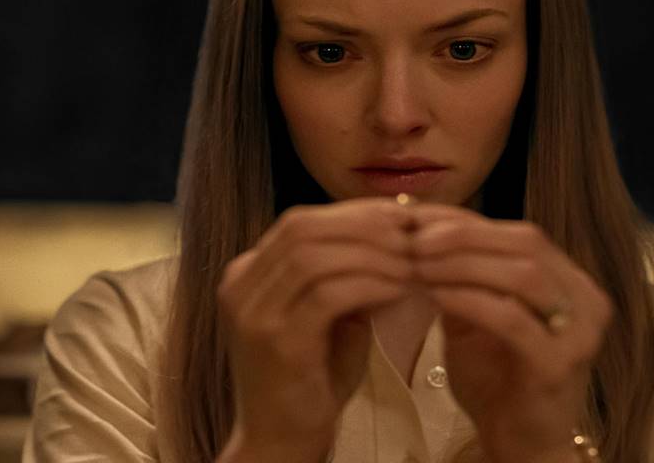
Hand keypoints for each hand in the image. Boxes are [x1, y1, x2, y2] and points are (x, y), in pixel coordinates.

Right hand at [216, 198, 414, 461]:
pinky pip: (328, 294)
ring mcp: (252, 311)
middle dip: (364, 224)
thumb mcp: (326, 315)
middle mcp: (239, 284)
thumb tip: (393, 233)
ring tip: (414, 259)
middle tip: (412, 229)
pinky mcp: (274, 339)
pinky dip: (370, 284)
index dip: (354, 213)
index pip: (301, 221)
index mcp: (247, 273)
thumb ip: (344, 275)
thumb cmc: (310, 380)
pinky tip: (400, 289)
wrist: (280, 441)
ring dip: (373, 253)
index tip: (401, 215)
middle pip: (304, 227)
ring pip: (316, 256)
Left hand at [409, 204, 613, 462]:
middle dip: (463, 235)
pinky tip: (434, 293)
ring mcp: (579, 333)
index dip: (467, 220)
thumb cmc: (499, 381)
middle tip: (413, 237)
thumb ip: (463, 278)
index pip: (521, 233)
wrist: (521, 445)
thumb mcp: (476, 319)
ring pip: (522, 274)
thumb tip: (421, 228)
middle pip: (525, 244)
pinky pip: (511, 319)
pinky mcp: (559, 364)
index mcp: (571, 282)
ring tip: (417, 261)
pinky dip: (469, 299)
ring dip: (463, 263)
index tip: (415, 216)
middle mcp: (586, 300)